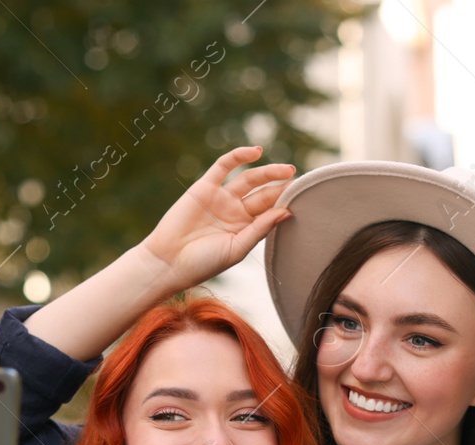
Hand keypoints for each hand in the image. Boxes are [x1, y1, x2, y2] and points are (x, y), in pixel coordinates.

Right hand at [135, 146, 294, 291]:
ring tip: (288, 170)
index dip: (286, 202)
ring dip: (269, 172)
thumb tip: (287, 211)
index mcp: (245, 228)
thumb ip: (260, 228)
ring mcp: (221, 198)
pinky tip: (256, 152)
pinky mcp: (205, 186)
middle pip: (264, 194)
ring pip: (249, 179)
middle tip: (300, 181)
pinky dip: (239, 156)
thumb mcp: (237, 248)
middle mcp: (235, 211)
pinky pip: (224, 166)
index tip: (305, 197)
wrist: (168, 261)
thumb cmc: (203, 263)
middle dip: (282, 187)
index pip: (271, 210)